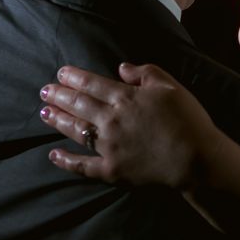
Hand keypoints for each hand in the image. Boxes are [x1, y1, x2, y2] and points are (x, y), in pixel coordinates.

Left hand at [39, 61, 217, 188]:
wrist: (195, 159)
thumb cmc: (187, 119)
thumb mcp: (170, 86)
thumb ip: (145, 73)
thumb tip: (121, 68)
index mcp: (124, 97)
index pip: (92, 83)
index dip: (74, 77)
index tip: (60, 73)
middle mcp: (111, 120)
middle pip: (78, 104)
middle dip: (59, 96)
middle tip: (44, 90)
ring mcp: (108, 147)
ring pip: (76, 130)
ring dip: (58, 120)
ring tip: (43, 113)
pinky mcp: (111, 171)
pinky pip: (83, 166)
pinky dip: (66, 161)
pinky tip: (53, 154)